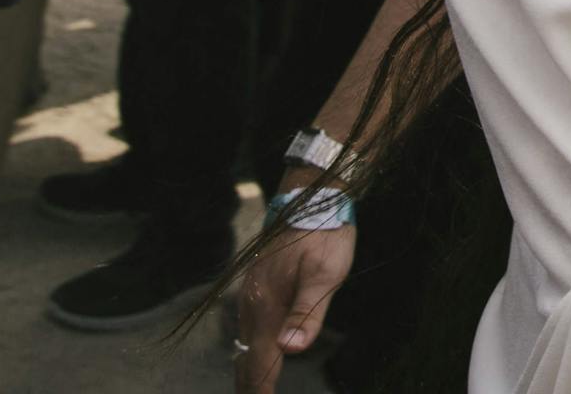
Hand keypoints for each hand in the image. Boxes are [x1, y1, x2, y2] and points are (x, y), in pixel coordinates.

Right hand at [235, 215, 356, 392]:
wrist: (312, 197)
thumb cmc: (324, 235)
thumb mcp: (325, 273)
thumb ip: (306, 313)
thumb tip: (288, 350)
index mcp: (267, 307)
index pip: (260, 362)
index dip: (260, 390)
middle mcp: (252, 305)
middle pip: (246, 359)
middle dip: (250, 385)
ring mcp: (251, 295)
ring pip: (244, 344)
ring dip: (248, 371)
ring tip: (255, 389)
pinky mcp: (256, 287)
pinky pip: (248, 328)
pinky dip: (249, 351)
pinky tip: (256, 356)